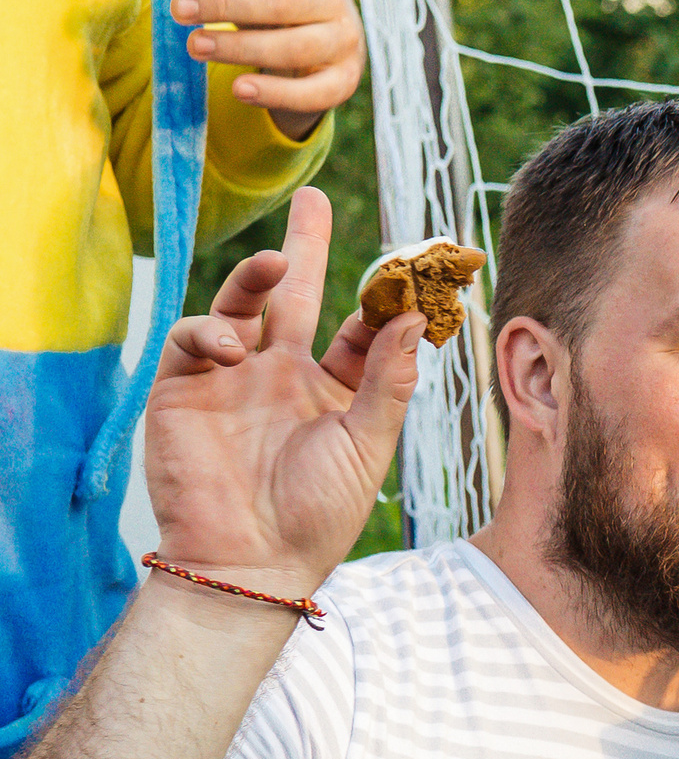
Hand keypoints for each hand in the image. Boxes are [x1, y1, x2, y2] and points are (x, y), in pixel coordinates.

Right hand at [145, 188, 419, 602]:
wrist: (250, 562)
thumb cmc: (318, 513)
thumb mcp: (366, 446)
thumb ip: (388, 382)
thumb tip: (414, 319)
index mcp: (334, 389)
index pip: (359, 329)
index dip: (380, 300)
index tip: (406, 270)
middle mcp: (283, 375)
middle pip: (295, 296)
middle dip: (303, 246)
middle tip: (310, 195)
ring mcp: (232, 378)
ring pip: (241, 304)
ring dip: (256, 276)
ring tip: (277, 263)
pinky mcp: (183, 388)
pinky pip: (194, 337)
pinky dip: (212, 329)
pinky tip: (234, 350)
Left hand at [173, 0, 364, 139]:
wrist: (330, 43)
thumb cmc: (278, 2)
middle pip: (281, 1)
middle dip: (225, 5)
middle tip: (179, 10)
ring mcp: (342, 41)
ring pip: (295, 48)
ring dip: (240, 48)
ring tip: (195, 46)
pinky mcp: (344, 80)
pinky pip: (313, 92)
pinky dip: (275, 93)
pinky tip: (238, 89)